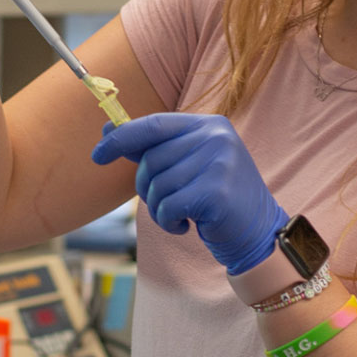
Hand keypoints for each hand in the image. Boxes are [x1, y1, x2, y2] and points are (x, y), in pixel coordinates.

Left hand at [92, 113, 288, 274]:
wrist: (258, 232)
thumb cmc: (217, 198)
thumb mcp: (188, 165)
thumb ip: (154, 148)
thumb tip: (108, 129)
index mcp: (209, 124)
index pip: (154, 124)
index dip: (122, 138)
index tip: (98, 154)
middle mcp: (216, 137)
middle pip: (152, 159)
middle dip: (146, 187)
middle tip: (164, 203)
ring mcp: (220, 162)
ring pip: (158, 185)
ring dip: (159, 209)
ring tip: (181, 216)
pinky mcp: (217, 192)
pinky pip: (168, 206)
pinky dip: (168, 222)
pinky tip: (186, 226)